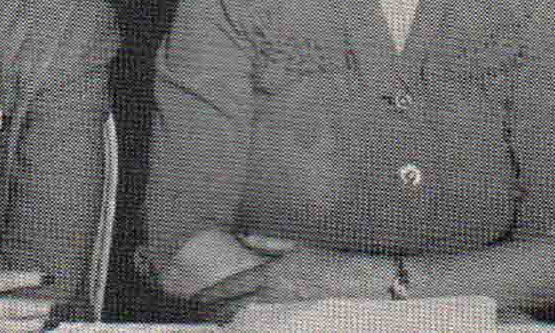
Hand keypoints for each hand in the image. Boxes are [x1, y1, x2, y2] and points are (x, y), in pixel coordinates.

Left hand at [202, 242, 386, 304]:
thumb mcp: (297, 244)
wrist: (355, 281)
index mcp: (274, 272)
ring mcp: (284, 304)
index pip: (237, 284)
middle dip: (218, 307)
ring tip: (215, 316)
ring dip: (231, 313)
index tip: (199, 295)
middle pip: (239, 303)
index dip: (216, 291)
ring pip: (250, 311)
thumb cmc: (328, 258)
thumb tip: (243, 237)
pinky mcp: (293, 310)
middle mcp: (276, 291)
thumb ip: (268, 242)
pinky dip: (250, 316)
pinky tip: (242, 318)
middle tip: (200, 309)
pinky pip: (265, 314)